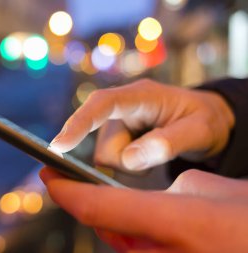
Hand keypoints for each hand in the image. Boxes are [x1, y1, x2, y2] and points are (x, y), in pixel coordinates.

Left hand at [40, 167, 247, 252]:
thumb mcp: (205, 190)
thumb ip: (160, 195)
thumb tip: (135, 204)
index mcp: (174, 222)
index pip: (97, 206)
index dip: (66, 190)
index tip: (48, 173)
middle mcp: (160, 252)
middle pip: (102, 225)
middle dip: (85, 201)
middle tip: (70, 180)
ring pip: (118, 240)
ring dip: (105, 218)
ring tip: (96, 195)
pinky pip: (135, 250)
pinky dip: (125, 234)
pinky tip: (127, 220)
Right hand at [49, 79, 234, 170]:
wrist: (205, 120)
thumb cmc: (204, 120)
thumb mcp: (199, 130)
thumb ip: (168, 143)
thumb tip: (130, 159)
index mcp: (141, 95)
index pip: (102, 104)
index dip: (79, 123)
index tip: (59, 146)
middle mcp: (122, 107)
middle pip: (103, 144)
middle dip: (126, 160)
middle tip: (158, 154)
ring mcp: (117, 123)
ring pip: (106, 157)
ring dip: (129, 165)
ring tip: (156, 153)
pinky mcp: (116, 137)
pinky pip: (111, 161)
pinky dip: (127, 166)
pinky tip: (145, 155)